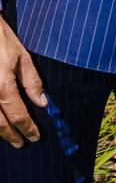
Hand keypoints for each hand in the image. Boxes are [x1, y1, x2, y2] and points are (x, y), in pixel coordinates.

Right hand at [0, 16, 46, 147]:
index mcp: (3, 88)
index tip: (35, 137)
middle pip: (0, 124)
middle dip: (11, 135)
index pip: (18, 115)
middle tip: (21, 143)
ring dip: (0, 131)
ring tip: (10, 136)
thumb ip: (32, 82)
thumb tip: (42, 103)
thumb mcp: (22, 57)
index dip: (27, 128)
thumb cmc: (2, 40)